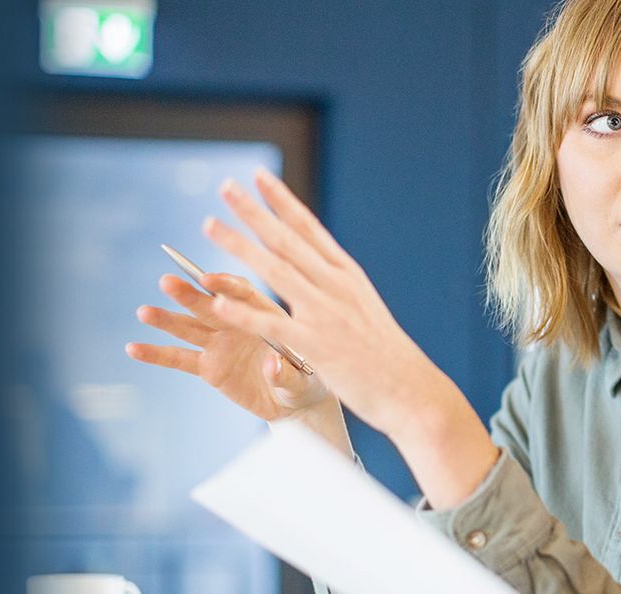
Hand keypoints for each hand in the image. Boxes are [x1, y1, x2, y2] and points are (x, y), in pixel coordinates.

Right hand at [126, 272, 332, 421]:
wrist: (295, 402)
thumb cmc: (308, 380)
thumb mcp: (305, 379)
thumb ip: (288, 373)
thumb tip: (272, 365)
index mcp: (263, 313)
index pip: (242, 293)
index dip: (225, 286)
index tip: (207, 279)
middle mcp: (236, 322)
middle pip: (209, 303)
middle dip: (189, 294)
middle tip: (167, 282)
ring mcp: (219, 343)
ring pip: (189, 327)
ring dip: (166, 319)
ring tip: (144, 312)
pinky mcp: (207, 367)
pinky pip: (178, 359)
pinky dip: (156, 354)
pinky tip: (133, 349)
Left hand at [199, 170, 496, 506]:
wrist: (411, 390)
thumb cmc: (386, 354)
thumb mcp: (364, 306)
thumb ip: (338, 285)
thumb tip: (320, 264)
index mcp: (346, 274)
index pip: (308, 227)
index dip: (281, 200)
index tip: (258, 177)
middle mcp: (335, 285)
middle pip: (286, 239)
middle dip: (253, 210)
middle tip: (225, 186)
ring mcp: (326, 313)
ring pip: (274, 270)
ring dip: (239, 245)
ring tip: (209, 226)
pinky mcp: (316, 345)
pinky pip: (271, 324)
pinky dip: (243, 311)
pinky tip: (217, 299)